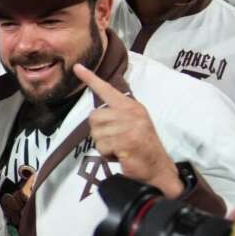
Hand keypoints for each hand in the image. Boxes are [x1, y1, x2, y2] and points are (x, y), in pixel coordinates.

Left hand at [75, 64, 183, 197]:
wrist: (158, 168)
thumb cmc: (142, 146)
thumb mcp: (133, 123)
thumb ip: (117, 114)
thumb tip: (96, 113)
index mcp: (130, 106)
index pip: (106, 90)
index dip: (90, 78)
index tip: (76, 67)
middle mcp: (129, 113)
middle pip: (93, 117)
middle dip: (99, 132)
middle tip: (116, 140)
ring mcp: (128, 127)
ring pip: (96, 133)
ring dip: (104, 145)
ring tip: (120, 147)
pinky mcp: (126, 142)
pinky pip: (102, 147)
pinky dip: (108, 154)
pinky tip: (122, 155)